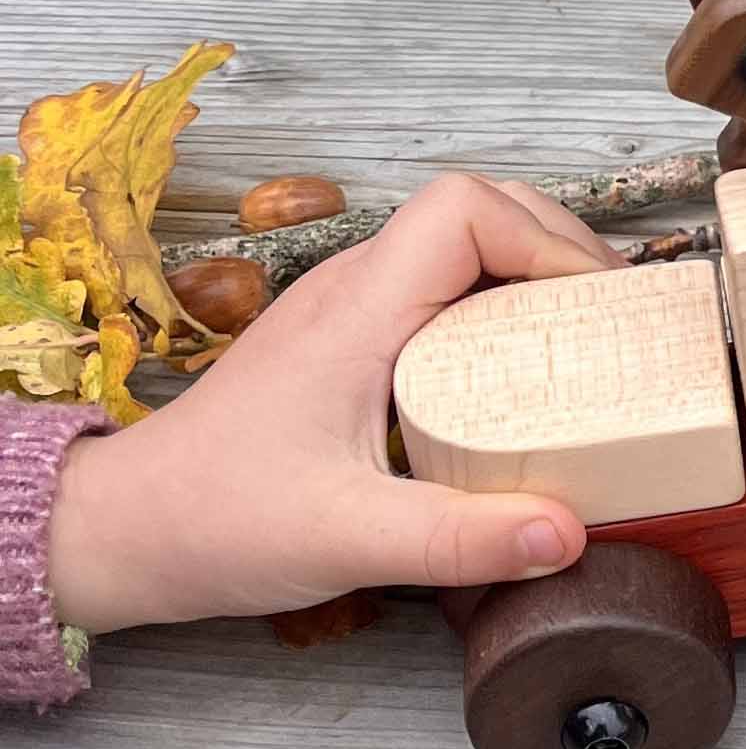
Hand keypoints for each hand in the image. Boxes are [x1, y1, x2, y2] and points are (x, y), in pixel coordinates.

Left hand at [47, 173, 619, 635]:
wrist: (129, 531)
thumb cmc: (214, 521)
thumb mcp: (347, 539)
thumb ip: (460, 539)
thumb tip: (568, 532)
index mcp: (356, 311)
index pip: (465, 209)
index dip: (546, 241)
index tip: (592, 307)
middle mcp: (355, 292)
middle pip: (483, 210)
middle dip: (561, 250)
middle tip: (613, 319)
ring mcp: (354, 312)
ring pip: (467, 245)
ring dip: (535, 274)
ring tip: (586, 339)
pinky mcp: (356, 343)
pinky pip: (447, 291)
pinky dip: (503, 309)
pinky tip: (526, 375)